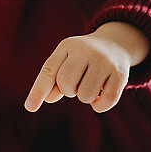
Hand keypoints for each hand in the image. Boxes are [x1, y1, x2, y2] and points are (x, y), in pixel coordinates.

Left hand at [24, 22, 148, 112]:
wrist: (115, 44)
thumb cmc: (81, 58)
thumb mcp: (64, 62)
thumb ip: (52, 80)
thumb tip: (49, 98)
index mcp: (67, 46)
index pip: (49, 71)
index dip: (38, 91)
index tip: (29, 108)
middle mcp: (86, 50)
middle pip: (67, 84)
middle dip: (68, 91)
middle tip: (76, 83)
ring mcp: (105, 61)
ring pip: (85, 95)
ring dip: (85, 97)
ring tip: (89, 85)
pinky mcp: (120, 74)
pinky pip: (105, 102)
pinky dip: (99, 106)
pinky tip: (100, 96)